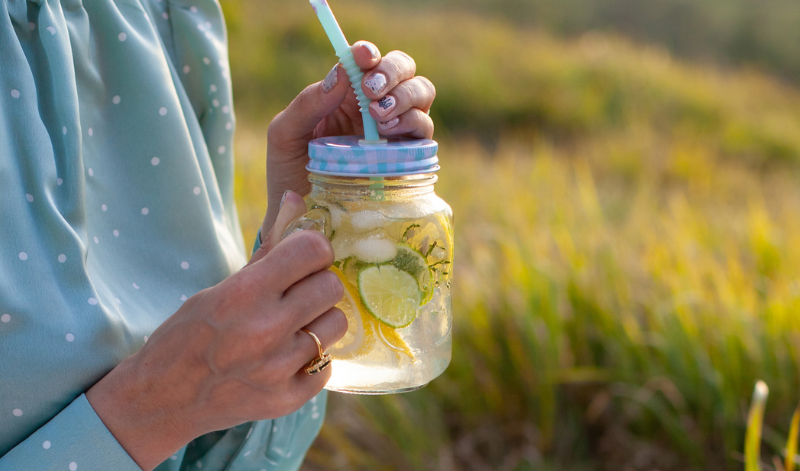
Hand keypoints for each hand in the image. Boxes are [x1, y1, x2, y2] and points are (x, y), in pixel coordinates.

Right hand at [86, 192, 346, 470]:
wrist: (162, 399)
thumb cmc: (187, 335)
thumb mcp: (218, 289)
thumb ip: (266, 253)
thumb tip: (296, 199)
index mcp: (245, 294)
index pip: (312, 251)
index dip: (313, 249)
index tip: (305, 257)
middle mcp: (266, 330)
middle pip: (331, 286)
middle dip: (318, 284)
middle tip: (298, 294)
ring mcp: (279, 368)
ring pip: (337, 324)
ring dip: (319, 321)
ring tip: (293, 327)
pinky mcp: (288, 399)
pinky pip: (328, 365)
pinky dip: (313, 360)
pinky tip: (288, 357)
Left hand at [263, 41, 435, 233]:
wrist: (301, 221)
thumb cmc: (289, 176)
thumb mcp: (285, 135)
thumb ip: (307, 103)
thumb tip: (341, 75)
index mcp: (346, 95)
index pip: (368, 61)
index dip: (370, 53)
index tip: (363, 56)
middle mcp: (375, 108)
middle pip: (404, 70)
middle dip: (393, 71)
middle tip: (371, 91)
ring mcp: (395, 132)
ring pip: (421, 94)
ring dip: (404, 97)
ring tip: (379, 116)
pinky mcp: (409, 159)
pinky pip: (424, 132)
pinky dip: (412, 124)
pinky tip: (389, 134)